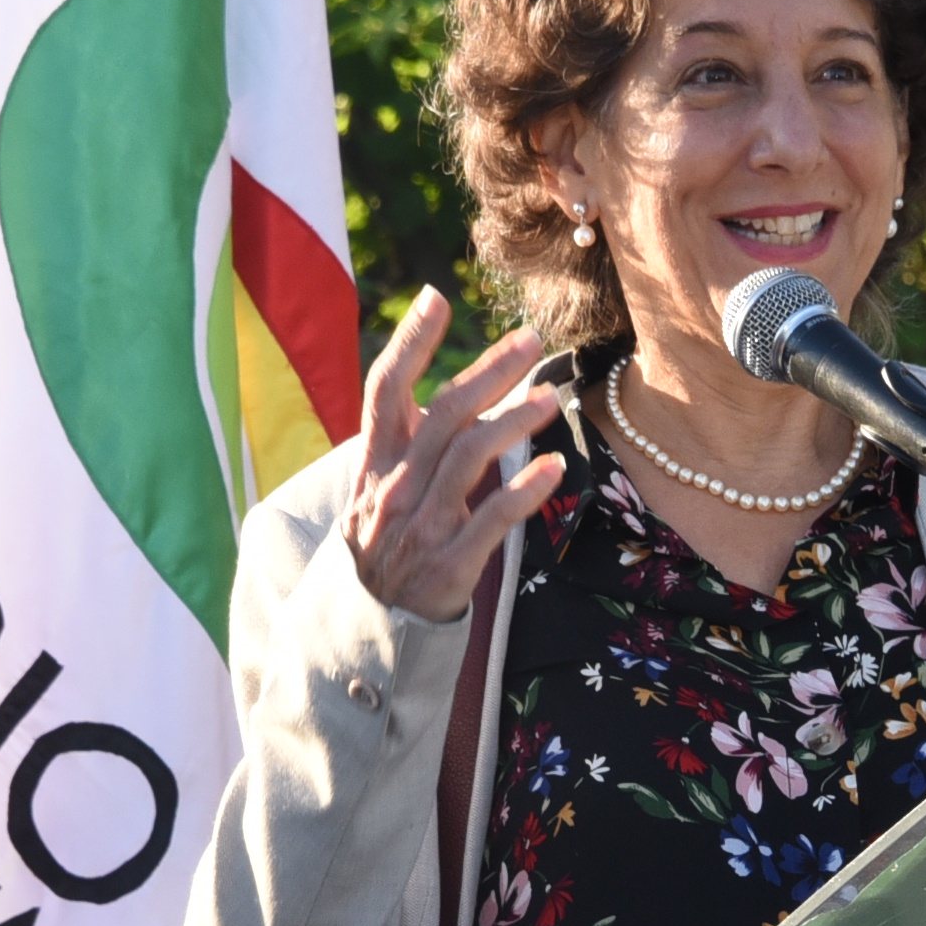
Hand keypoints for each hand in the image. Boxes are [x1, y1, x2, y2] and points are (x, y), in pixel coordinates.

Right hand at [341, 291, 563, 621]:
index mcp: (373, 465)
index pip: (384, 390)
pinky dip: (524, 492)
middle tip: (530, 338)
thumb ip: (402, 445)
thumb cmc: (388, 547)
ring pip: (470, 459)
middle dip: (488, 371)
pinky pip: (491, 521)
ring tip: (551, 396)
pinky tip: (554, 468)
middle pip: (443, 415)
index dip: (409, 342)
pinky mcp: (450, 566)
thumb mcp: (377, 491)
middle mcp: (393, 490)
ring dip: (514, 421)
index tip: (437, 298)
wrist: (371, 627)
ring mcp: (420, 528)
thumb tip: (433, 391)